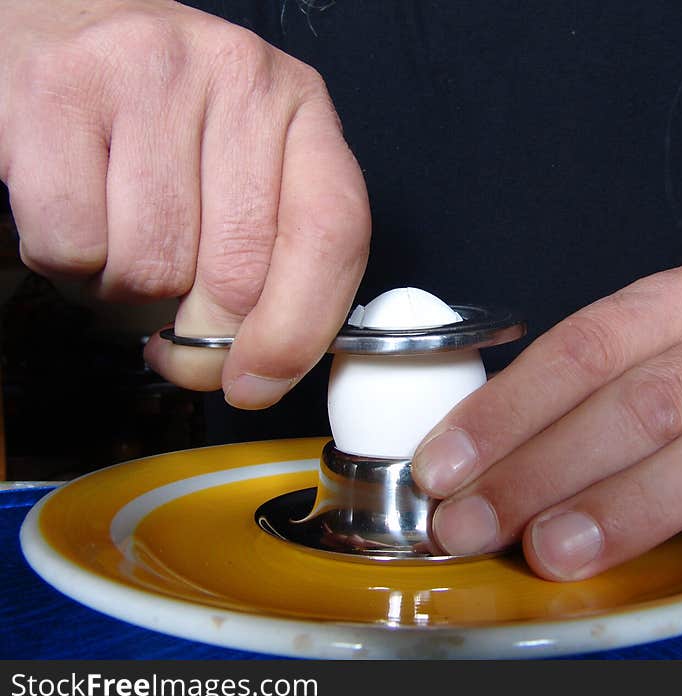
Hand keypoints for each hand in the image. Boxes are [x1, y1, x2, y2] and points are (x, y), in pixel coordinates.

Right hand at [0, 0, 369, 407]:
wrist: (64, 20)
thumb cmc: (164, 115)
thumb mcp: (246, 169)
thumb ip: (273, 256)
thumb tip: (256, 371)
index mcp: (300, 109)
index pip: (331, 234)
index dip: (298, 331)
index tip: (257, 382)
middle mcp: (238, 79)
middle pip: (238, 274)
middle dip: (199, 332)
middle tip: (173, 325)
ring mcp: (148, 76)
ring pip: (152, 271)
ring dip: (129, 292)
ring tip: (123, 239)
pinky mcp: (58, 91)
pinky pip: (74, 247)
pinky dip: (71, 264)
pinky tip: (80, 216)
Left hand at [412, 265, 681, 579]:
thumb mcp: (627, 369)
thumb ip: (558, 407)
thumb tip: (459, 471)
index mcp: (670, 304)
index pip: (577, 350)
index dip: (504, 412)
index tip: (442, 469)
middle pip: (633, 404)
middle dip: (541, 473)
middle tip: (474, 526)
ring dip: (627, 504)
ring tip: (553, 549)